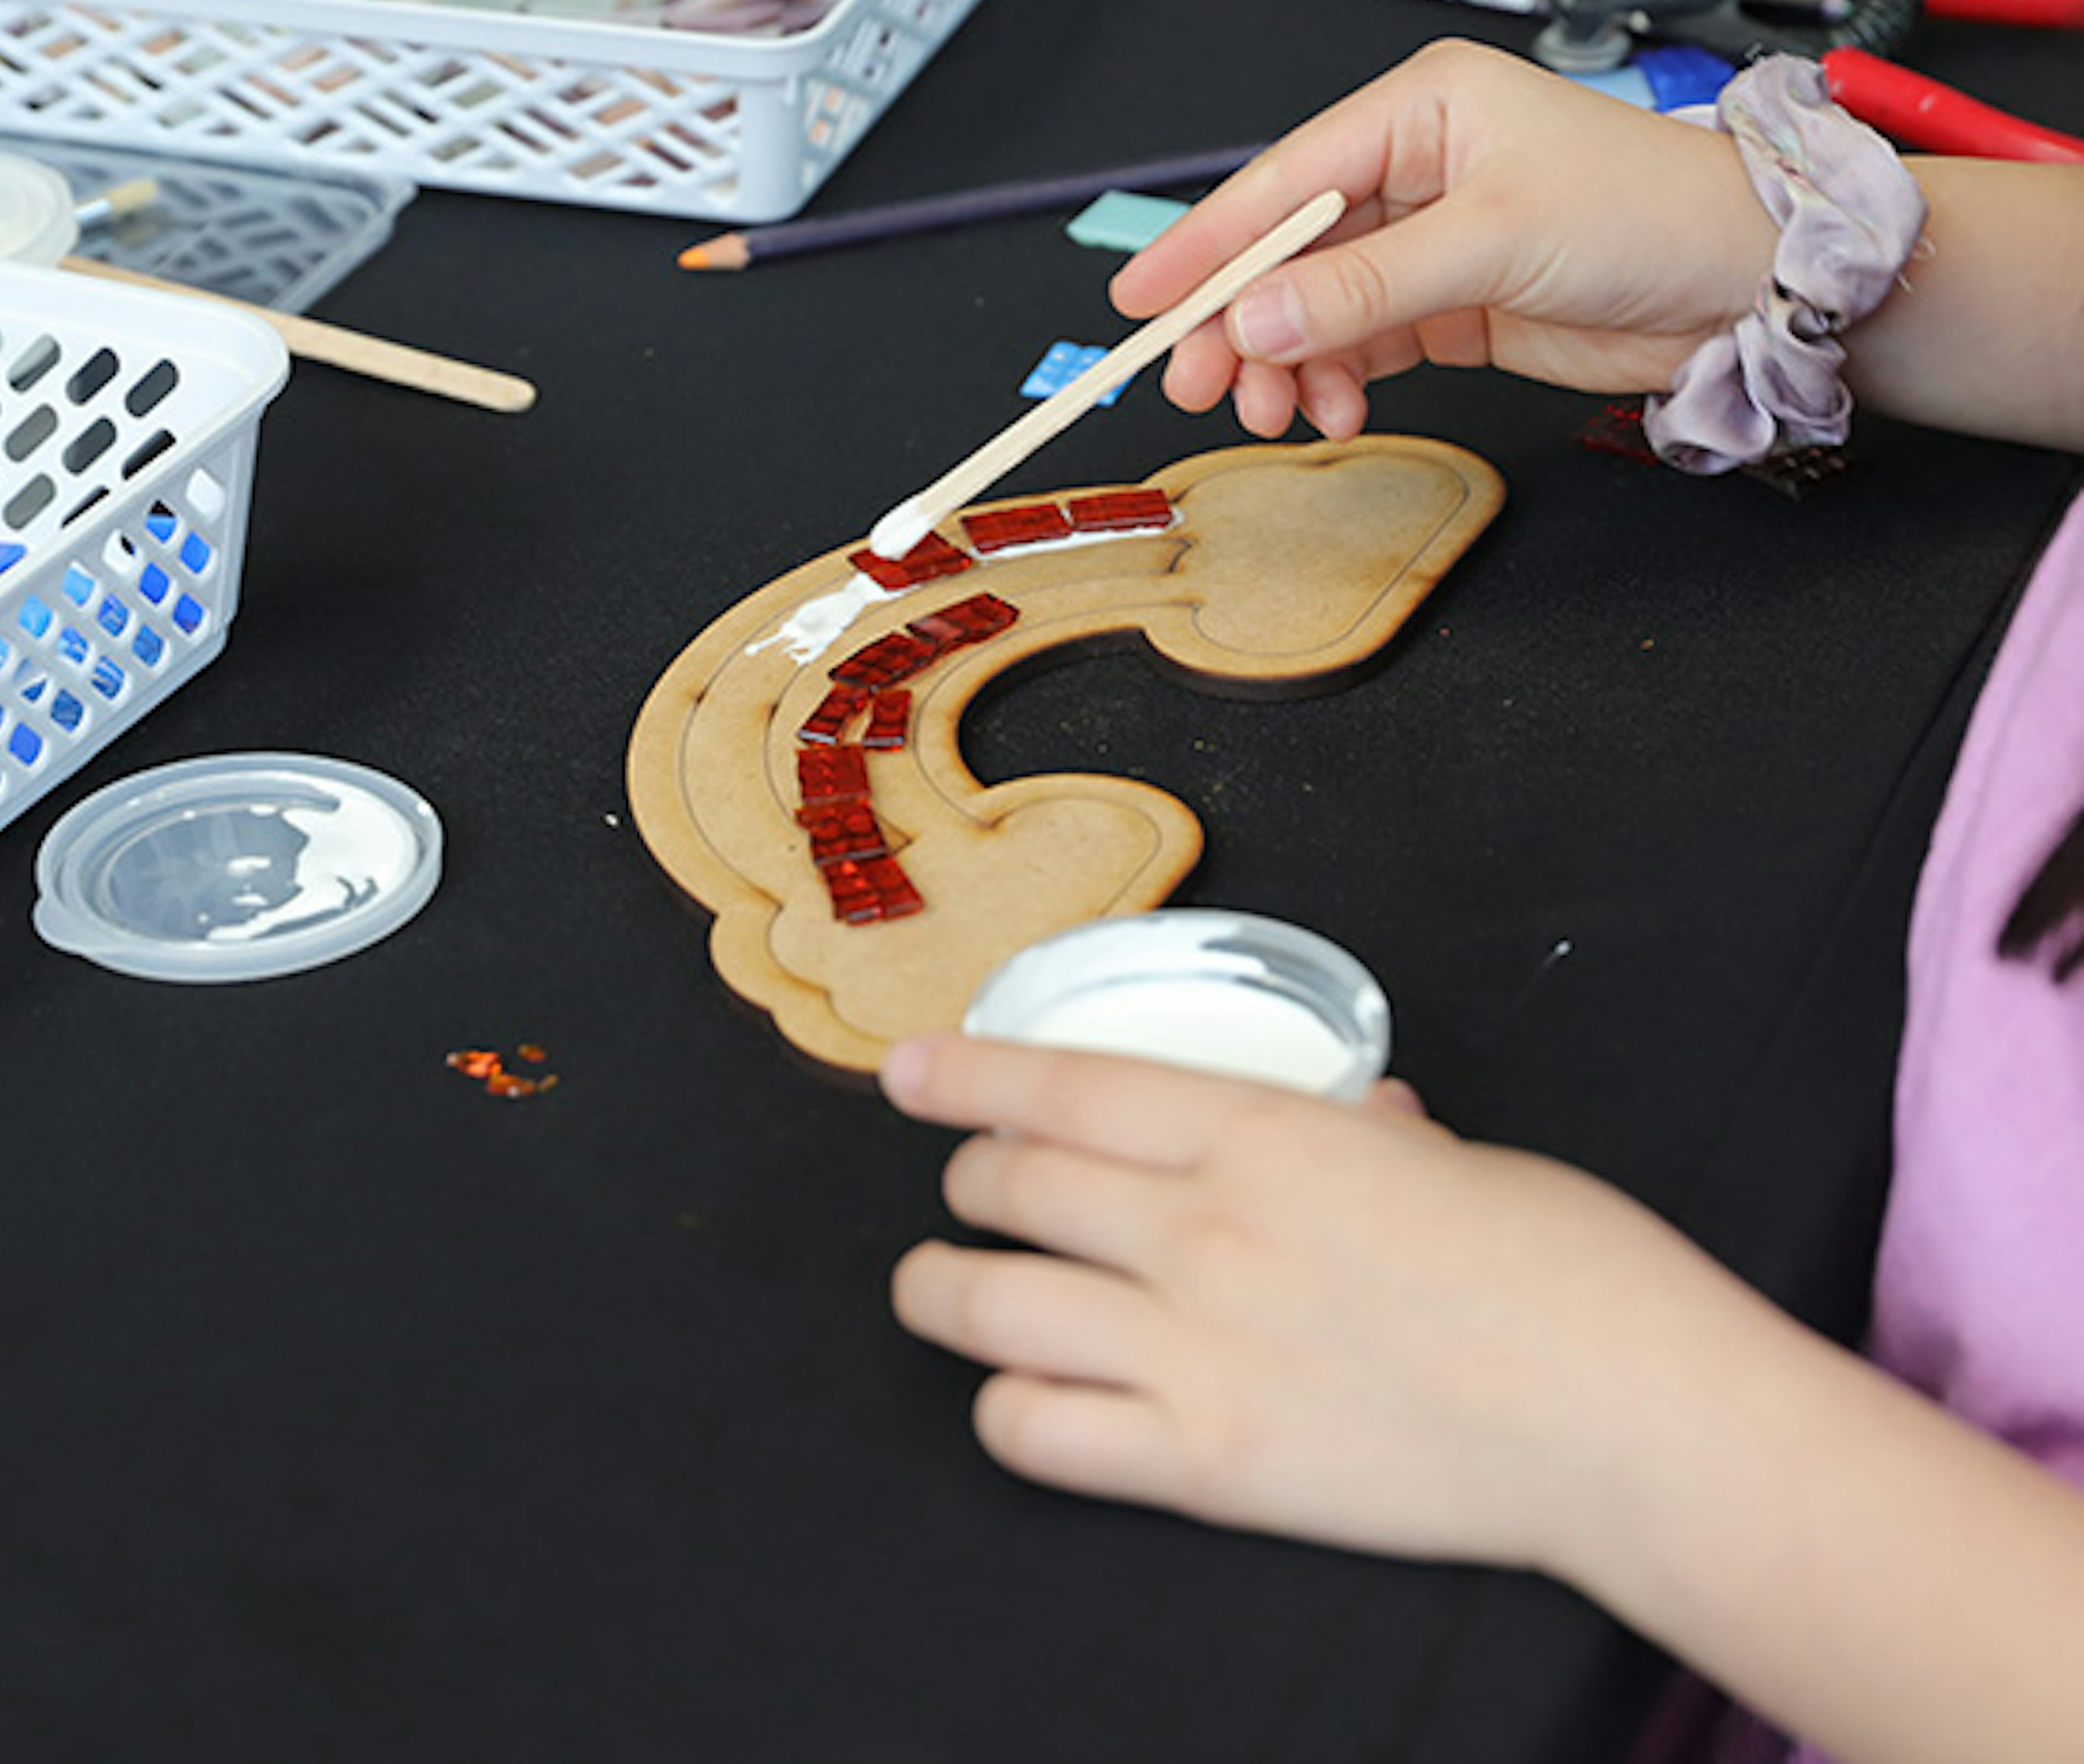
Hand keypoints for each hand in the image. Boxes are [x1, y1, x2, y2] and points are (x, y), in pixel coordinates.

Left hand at [882, 1031, 1773, 1578]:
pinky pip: (1041, 1431)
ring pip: (989, 1302)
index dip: (966, 1074)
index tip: (907, 1070)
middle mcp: (1203, 1230)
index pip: (1063, 1086)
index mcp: (1261, 1134)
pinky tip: (1026, 1388)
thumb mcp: (1451, 1160)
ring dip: (942, 1286)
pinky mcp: (1208, 1468)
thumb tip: (1354, 1119)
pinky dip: (1009, 1403)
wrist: (1630, 1418)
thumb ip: (1366, 1136)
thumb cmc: (1566, 1266)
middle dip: (973, 1179)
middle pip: (1012, 1185)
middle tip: (980, 1187)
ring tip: (942, 1283)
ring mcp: (1194, 1351)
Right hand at [1111, 39, 1774, 440]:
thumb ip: (1367, 288)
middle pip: (1289, 250)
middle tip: (1194, 384)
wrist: (1745, 284)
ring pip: (1318, 306)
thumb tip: (1259, 321)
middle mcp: (1417, 167)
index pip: (1283, 181)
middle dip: (1240, 321)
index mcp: (1421, 109)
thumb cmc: (1644, 215)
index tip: (1142, 301)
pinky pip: (1363, 344)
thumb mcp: (1493, 243)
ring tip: (1278, 417)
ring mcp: (1431, 239)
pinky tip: (1337, 412)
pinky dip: (1339, 382)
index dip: (1206, 244)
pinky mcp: (1453, 303)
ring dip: (1288, 365)